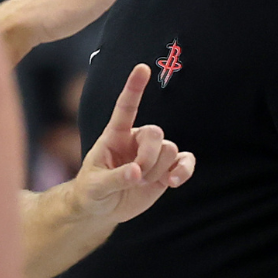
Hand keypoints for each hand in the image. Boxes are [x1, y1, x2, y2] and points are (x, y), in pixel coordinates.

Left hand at [69, 64, 194, 223]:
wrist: (102, 209)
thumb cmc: (92, 191)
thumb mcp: (95, 186)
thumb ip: (115, 178)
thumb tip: (136, 172)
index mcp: (115, 135)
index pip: (126, 107)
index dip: (134, 87)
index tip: (142, 68)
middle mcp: (137, 139)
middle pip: (156, 133)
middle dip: (148, 158)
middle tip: (136, 177)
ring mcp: (153, 154)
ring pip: (170, 149)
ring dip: (157, 170)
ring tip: (140, 184)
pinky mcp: (166, 169)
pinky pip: (185, 161)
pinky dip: (184, 171)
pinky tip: (173, 182)